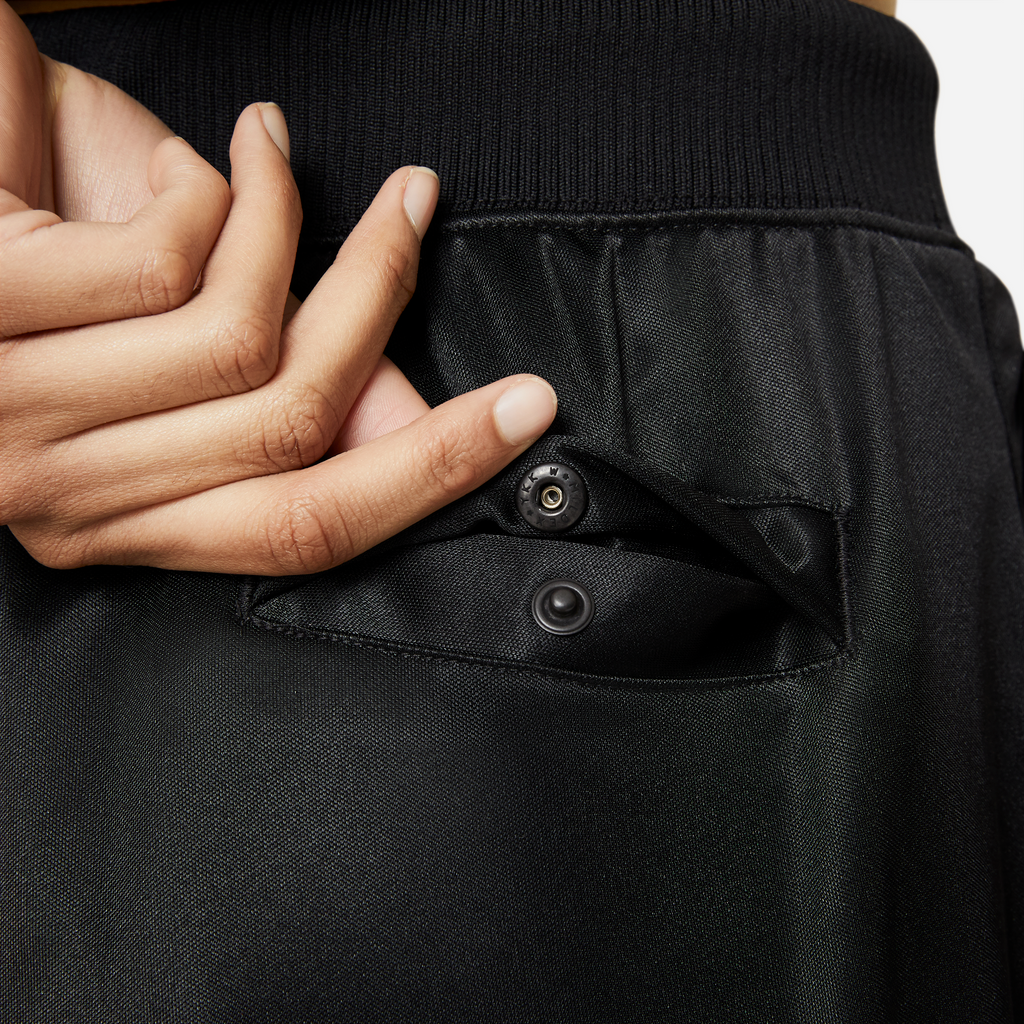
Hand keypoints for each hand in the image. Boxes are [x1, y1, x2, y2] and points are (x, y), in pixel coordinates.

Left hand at [0, 8, 556, 573]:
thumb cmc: (45, 239)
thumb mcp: (185, 336)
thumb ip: (293, 395)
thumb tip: (416, 427)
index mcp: (108, 518)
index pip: (295, 530)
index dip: (426, 474)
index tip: (520, 415)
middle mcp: (55, 492)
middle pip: (290, 443)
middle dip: (384, 320)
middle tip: (416, 214)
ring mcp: (14, 411)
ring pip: (242, 345)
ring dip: (284, 227)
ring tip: (267, 154)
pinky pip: (171, 260)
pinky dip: (210, 189)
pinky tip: (187, 158)